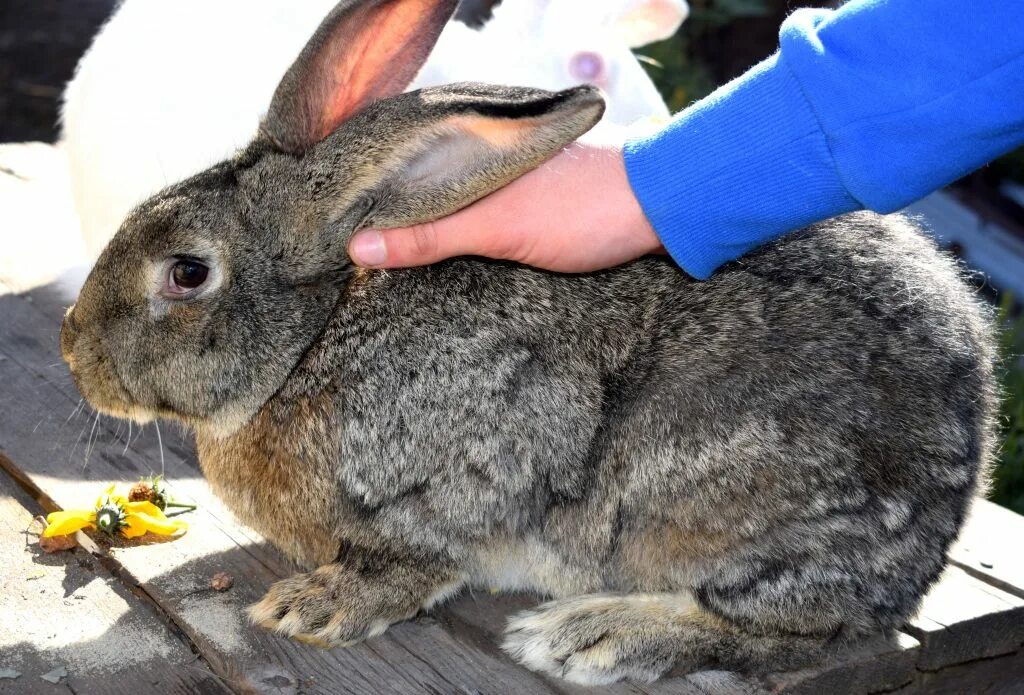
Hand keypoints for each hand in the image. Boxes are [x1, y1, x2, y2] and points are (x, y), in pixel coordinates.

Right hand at [347, 141, 661, 271]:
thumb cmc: (580, 208)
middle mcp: (481, 158)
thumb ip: (428, 237)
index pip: (395, 163)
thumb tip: (358, 249)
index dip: (361, 191)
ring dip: (421, 223)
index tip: (327, 221)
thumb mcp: (496, 226)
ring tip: (380, 252)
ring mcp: (506, 178)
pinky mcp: (529, 202)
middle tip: (345, 243)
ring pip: (447, 199)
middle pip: (417, 183)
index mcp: (468, 147)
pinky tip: (442, 251)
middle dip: (386, 211)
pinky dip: (456, 231)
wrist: (660, 208)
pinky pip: (477, 214)